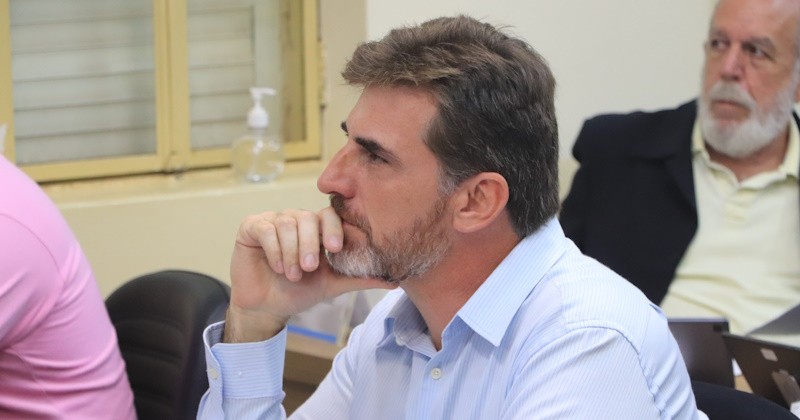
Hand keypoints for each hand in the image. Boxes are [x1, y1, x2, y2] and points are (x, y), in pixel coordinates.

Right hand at [224, 207, 392, 342]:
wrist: (267, 307)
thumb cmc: (300, 291)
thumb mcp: (333, 284)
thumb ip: (361, 279)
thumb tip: (396, 280)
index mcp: (317, 228)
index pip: (329, 215)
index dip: (333, 228)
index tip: (335, 249)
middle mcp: (296, 220)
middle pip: (307, 218)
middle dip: (310, 244)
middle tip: (310, 268)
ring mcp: (273, 220)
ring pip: (286, 223)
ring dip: (291, 252)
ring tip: (292, 274)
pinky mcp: (252, 227)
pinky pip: (265, 228)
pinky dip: (274, 249)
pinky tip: (277, 267)